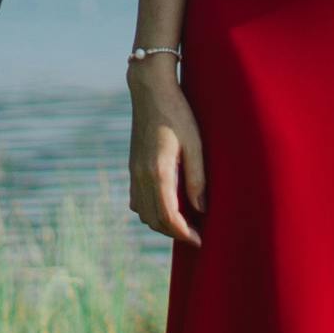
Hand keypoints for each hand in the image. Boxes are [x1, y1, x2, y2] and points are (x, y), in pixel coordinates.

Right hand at [130, 61, 207, 247]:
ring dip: (161, 224)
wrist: (151, 91)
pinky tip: (167, 205)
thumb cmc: (178, 114)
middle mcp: (141, 176)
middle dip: (174, 233)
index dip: (184, 233)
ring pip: (142, 213)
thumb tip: (201, 209)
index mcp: (158, 172)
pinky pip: (137, 200)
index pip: (168, 216)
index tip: (200, 240)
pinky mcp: (133, 167)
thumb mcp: (195, 145)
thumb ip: (197, 179)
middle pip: (154, 219)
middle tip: (196, 236)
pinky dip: (150, 211)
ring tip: (184, 224)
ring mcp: (134, 172)